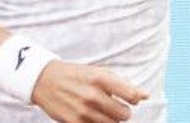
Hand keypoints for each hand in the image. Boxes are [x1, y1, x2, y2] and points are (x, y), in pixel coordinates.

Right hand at [30, 60, 147, 121]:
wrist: (44, 80)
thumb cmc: (76, 75)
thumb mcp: (98, 72)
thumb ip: (122, 84)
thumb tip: (145, 96)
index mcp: (100, 78)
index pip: (131, 95)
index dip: (133, 99)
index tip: (128, 98)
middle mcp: (92, 95)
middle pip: (124, 115)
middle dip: (121, 111)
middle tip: (111, 105)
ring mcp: (83, 111)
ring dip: (110, 120)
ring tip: (100, 110)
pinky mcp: (74, 122)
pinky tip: (91, 116)